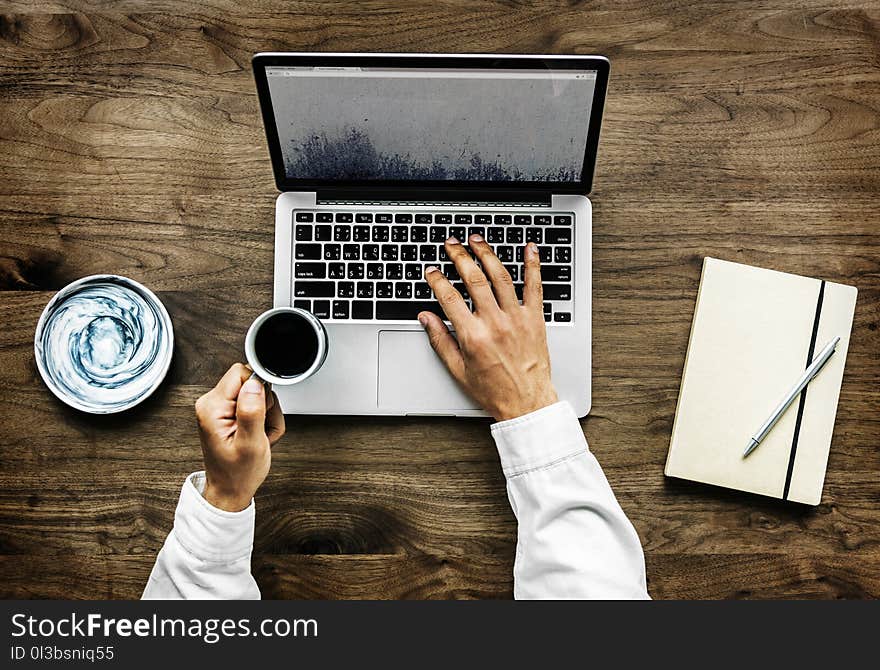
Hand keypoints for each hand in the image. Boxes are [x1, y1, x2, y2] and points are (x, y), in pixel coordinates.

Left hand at [194, 363, 284, 510]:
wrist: (229, 490)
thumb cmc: (237, 474)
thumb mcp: (250, 444)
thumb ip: (252, 411)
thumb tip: (255, 384)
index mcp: (212, 407)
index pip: (241, 373)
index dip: (259, 389)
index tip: (263, 410)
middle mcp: (212, 403)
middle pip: (251, 382)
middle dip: (265, 405)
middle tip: (261, 429)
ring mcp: (220, 408)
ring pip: (257, 394)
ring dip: (267, 415)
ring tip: (260, 436)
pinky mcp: (228, 413)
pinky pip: (254, 404)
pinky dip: (263, 420)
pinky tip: (258, 436)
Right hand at [419, 236, 557, 420]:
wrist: (527, 403)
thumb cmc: (494, 390)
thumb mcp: (458, 370)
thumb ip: (440, 340)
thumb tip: (426, 318)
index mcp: (473, 336)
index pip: (449, 298)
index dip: (437, 280)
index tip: (431, 271)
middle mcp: (495, 323)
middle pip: (474, 279)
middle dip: (460, 257)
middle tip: (452, 244)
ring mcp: (517, 318)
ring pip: (500, 277)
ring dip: (487, 254)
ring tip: (477, 240)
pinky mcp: (535, 319)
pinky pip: (535, 286)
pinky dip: (533, 265)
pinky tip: (529, 249)